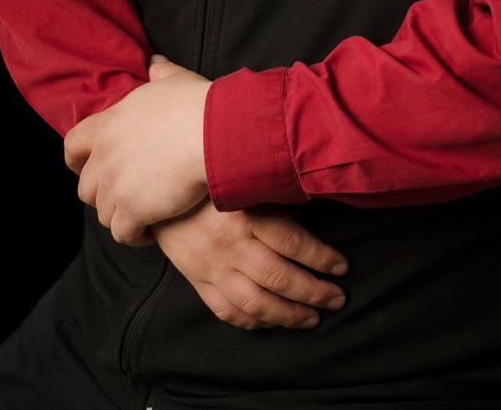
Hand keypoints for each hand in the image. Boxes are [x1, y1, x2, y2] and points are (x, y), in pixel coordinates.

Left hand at [64, 56, 209, 244]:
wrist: (214, 134)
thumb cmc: (197, 105)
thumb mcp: (174, 81)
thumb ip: (159, 73)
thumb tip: (154, 62)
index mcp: (110, 123)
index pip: (72, 145)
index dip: (78, 160)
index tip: (89, 167)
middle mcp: (105, 156)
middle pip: (86, 188)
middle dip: (103, 194)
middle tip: (127, 194)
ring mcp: (116, 185)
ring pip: (104, 214)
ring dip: (122, 216)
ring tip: (144, 214)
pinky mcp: (132, 211)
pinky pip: (122, 234)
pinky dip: (135, 236)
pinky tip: (151, 231)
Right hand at [152, 198, 348, 329]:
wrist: (157, 189)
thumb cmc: (209, 179)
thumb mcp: (245, 178)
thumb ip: (275, 193)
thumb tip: (318, 199)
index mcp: (246, 213)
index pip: (294, 243)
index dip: (323, 259)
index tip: (343, 267)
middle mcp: (230, 244)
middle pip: (280, 277)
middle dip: (315, 292)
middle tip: (338, 298)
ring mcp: (212, 267)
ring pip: (257, 303)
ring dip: (290, 315)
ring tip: (313, 318)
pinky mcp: (198, 280)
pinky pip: (228, 311)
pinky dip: (252, 322)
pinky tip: (272, 322)